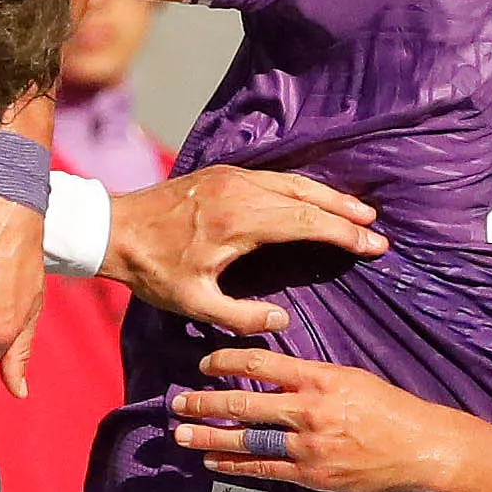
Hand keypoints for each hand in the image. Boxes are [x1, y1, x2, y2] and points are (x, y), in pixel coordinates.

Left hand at [104, 168, 384, 335]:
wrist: (114, 228)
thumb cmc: (153, 269)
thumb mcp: (193, 303)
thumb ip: (239, 316)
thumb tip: (281, 319)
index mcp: (239, 221)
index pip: (306, 222)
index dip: (343, 234)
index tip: (373, 246)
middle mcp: (241, 190)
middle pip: (307, 196)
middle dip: (346, 212)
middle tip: (377, 228)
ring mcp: (233, 176)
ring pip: (293, 181)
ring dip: (328, 196)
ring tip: (358, 212)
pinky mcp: (224, 172)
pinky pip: (276, 177)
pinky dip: (303, 188)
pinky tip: (317, 198)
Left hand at [167, 346, 465, 491]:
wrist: (420, 447)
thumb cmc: (388, 408)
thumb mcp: (350, 378)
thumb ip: (310, 377)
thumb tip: (272, 374)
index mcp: (318, 378)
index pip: (260, 362)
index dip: (226, 362)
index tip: (205, 364)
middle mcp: (308, 410)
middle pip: (244, 403)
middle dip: (204, 403)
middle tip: (177, 402)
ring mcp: (308, 445)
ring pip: (247, 439)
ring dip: (209, 436)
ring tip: (181, 435)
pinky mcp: (312, 475)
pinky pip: (264, 469)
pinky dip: (235, 464)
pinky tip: (213, 460)